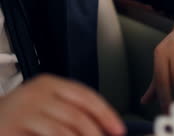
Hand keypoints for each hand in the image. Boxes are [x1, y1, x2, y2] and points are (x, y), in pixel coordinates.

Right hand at [0, 74, 124, 135]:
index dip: (106, 114)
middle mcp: (37, 93)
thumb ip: (74, 111)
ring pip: (64, 132)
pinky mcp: (13, 128)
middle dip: (95, 134)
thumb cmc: (23, 116)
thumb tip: (106, 126)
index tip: (119, 130)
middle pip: (78, 116)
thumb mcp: (49, 105)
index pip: (86, 96)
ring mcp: (24, 111)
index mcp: (50, 83)